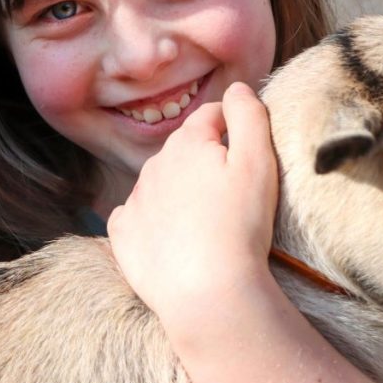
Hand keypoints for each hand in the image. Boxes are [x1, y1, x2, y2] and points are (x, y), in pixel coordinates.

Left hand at [106, 82, 278, 332]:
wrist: (208, 293)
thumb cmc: (240, 226)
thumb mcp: (258, 162)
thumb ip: (249, 115)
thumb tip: (238, 88)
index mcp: (186, 143)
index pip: (210, 116)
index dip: (232, 125)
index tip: (247, 147)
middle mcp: (153, 165)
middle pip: (184, 150)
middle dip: (205, 159)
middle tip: (232, 190)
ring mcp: (135, 201)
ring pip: (160, 182)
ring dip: (180, 189)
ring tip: (207, 219)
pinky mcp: (124, 235)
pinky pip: (136, 216)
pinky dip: (153, 219)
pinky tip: (173, 236)